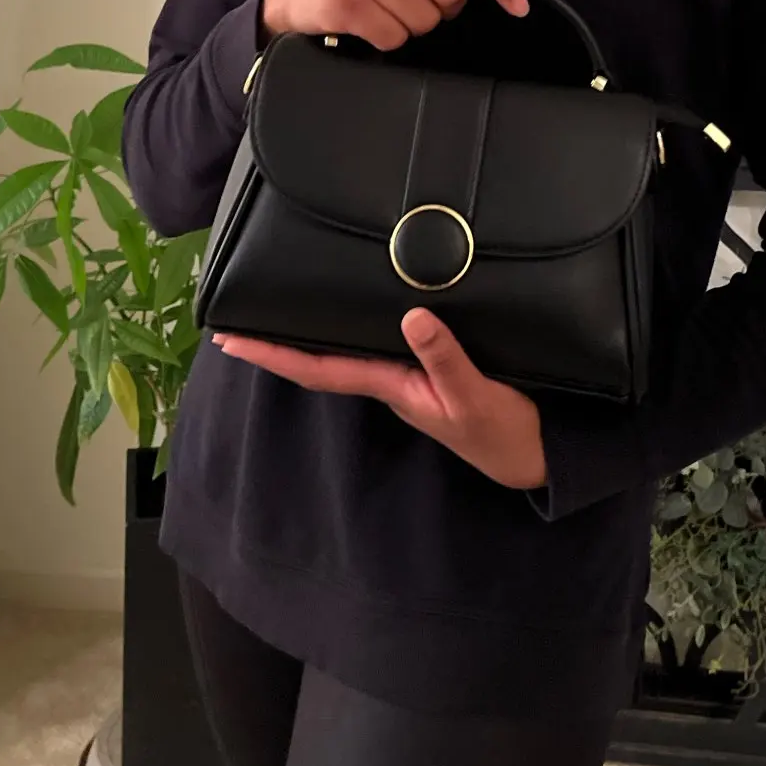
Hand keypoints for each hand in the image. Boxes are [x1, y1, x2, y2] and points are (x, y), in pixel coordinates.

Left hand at [214, 308, 548, 491]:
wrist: (534, 455)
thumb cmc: (503, 431)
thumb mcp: (476, 395)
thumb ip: (446, 358)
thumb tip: (412, 317)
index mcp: (391, 386)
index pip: (318, 368)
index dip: (274, 354)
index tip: (230, 340)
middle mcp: (390, 381)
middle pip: (320, 360)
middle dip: (277, 342)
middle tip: (233, 319)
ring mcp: (406, 379)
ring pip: (345, 353)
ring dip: (308, 337)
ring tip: (274, 310)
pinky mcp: (426, 370)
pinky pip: (375, 345)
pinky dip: (350, 329)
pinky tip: (346, 314)